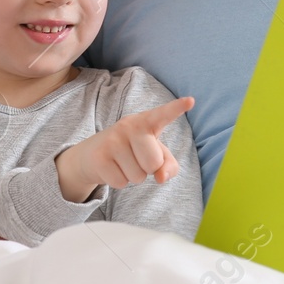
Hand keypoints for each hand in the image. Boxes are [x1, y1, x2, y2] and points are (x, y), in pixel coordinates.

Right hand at [55, 97, 194, 202]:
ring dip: (132, 176)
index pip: (163, 114)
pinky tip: (112, 168)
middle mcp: (128, 126)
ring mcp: (112, 140)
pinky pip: (121, 183)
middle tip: (135, 158)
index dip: (176, 108)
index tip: (191, 100)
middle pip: (153, 163)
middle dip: (147, 169)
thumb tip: (161, 178)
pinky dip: (119, 182)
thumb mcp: (154, 153)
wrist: (92, 155)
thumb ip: (168, 165)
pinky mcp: (99, 158)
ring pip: (137, 176)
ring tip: (122, 163)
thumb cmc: (131, 152)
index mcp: (146, 122)